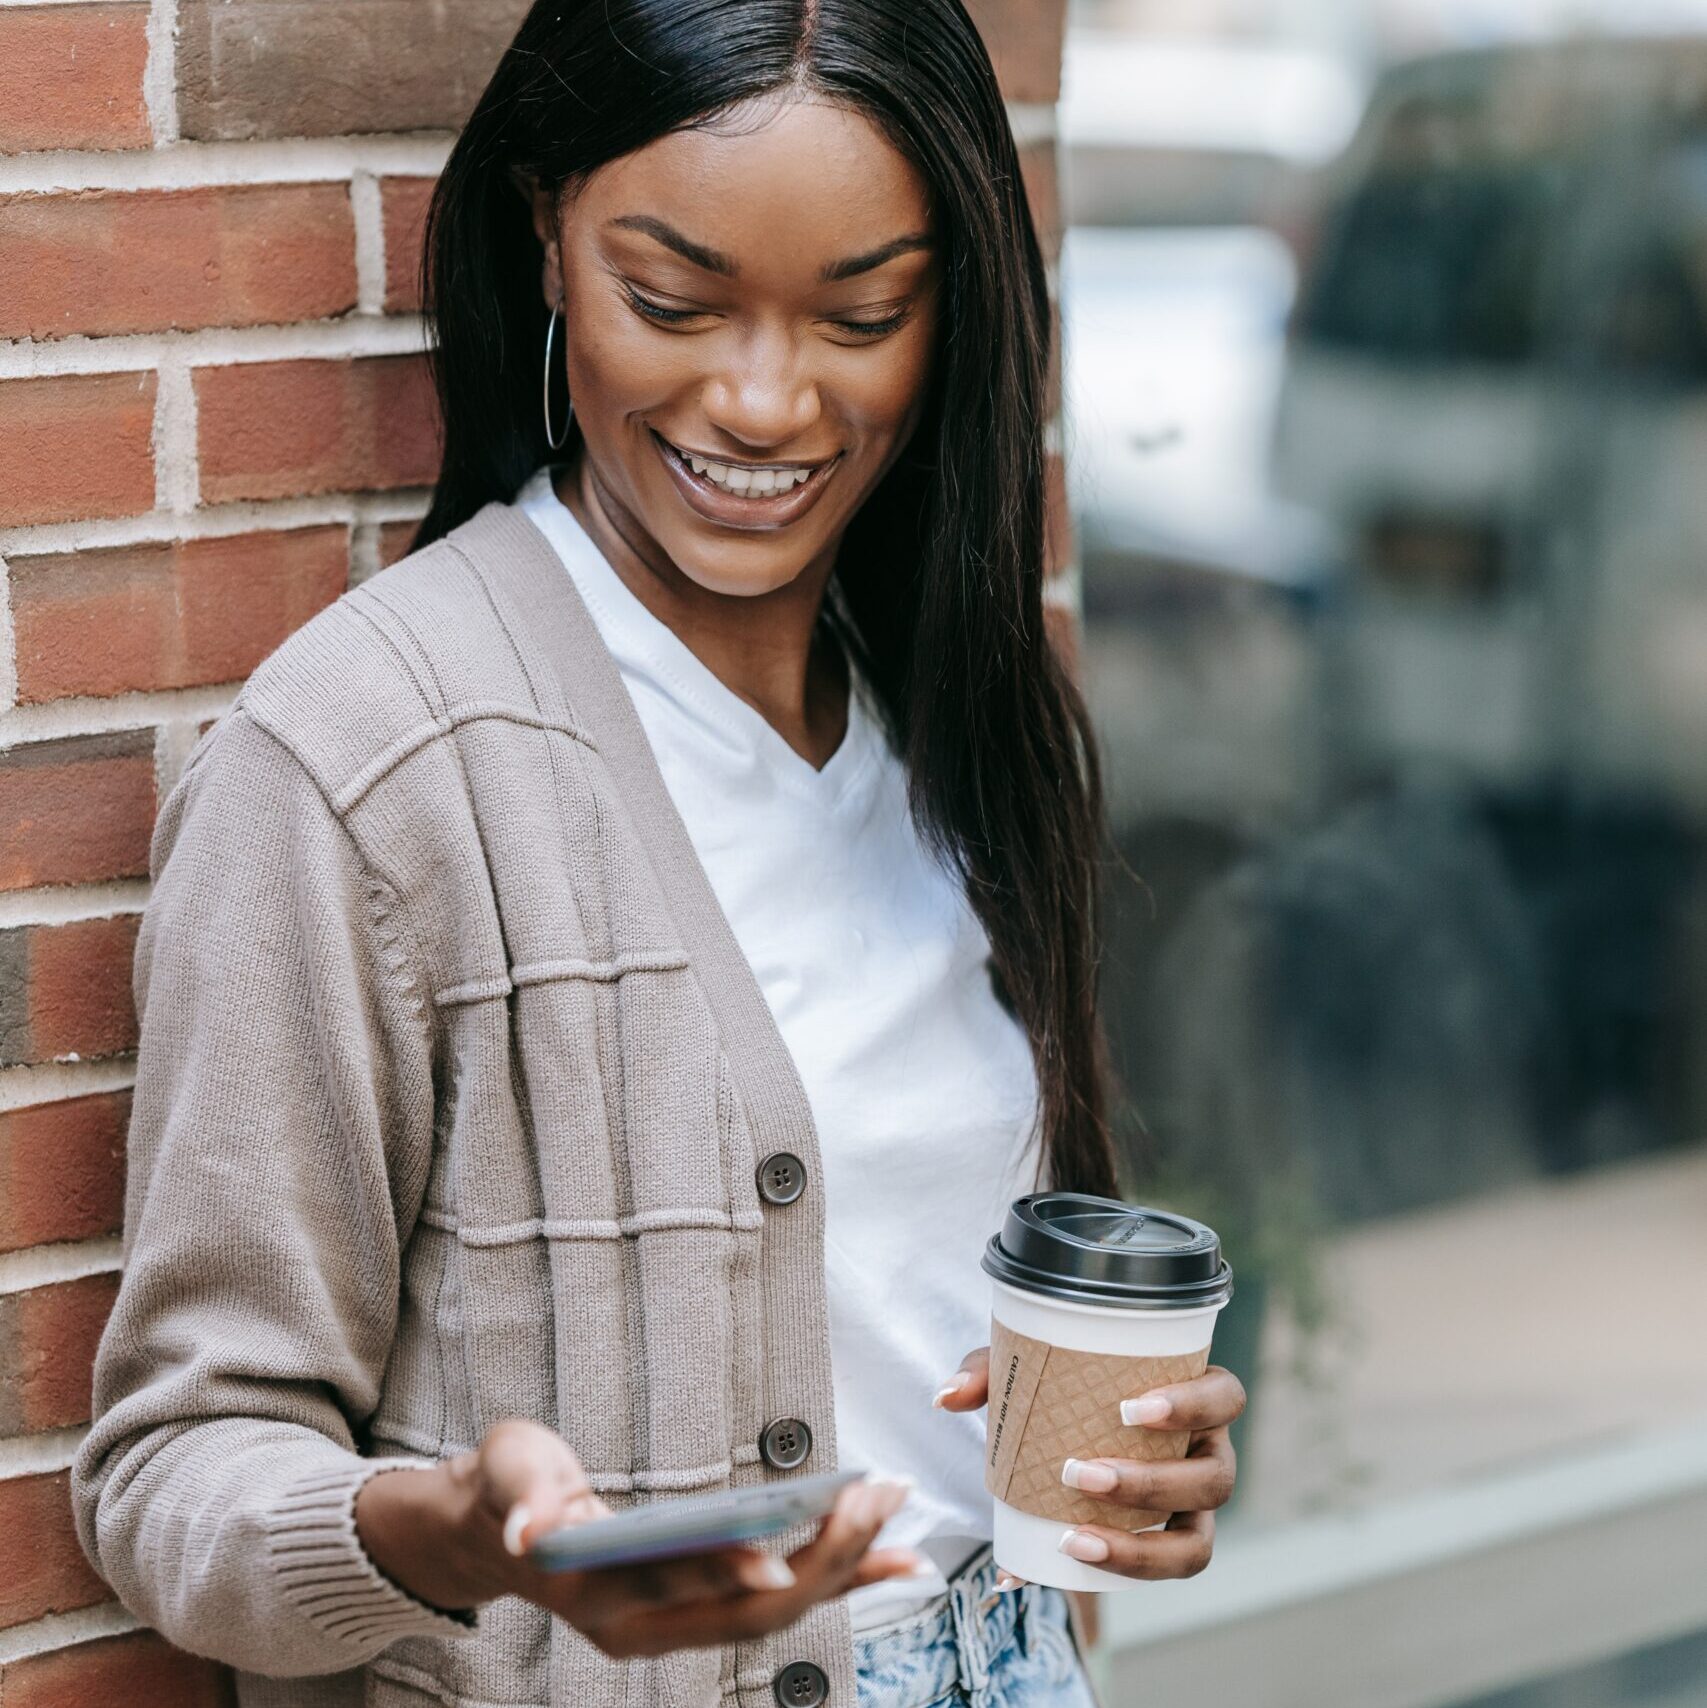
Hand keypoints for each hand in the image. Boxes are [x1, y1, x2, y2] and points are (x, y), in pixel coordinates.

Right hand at [355, 1418, 925, 1657]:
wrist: (495, 1532)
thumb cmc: (506, 1490)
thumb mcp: (509, 1474)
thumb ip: (527, 1497)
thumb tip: (536, 1530)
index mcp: (597, 1592)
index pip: (673, 1588)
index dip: (725, 1569)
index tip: (779, 1548)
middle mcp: (643, 1625)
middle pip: (746, 1607)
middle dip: (818, 1558)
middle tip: (875, 1500)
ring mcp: (675, 1623)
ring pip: (774, 1609)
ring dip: (842, 1565)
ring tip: (898, 1517)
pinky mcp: (700, 1604)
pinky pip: (778, 1597)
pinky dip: (835, 1575)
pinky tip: (886, 1555)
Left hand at [935, 1347, 1245, 1583]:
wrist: (1059, 1431)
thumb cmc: (1063, 1388)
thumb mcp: (1027, 1370)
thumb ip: (987, 1372)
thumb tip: (947, 1397)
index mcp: (1194, 1399)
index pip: (1225, 1396)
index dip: (1193, 1404)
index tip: (1130, 1409)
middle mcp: (1206, 1454)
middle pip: (1213, 1479)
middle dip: (1150, 1484)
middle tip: (1079, 1474)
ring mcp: (1192, 1508)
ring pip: (1196, 1544)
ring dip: (1140, 1548)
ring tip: (1075, 1537)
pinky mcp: (1165, 1546)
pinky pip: (1157, 1573)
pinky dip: (1110, 1574)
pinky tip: (1048, 1568)